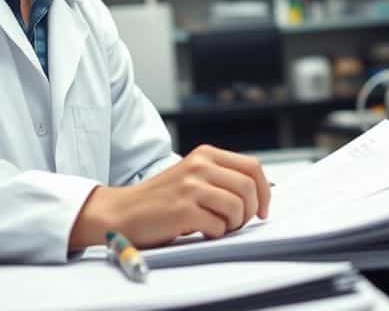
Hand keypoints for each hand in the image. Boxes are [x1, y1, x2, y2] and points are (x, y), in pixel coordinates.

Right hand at [69, 145, 270, 249]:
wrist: (124, 211)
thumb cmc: (163, 199)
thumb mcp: (193, 176)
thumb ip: (222, 178)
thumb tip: (260, 194)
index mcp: (206, 154)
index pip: (253, 167)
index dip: (265, 191)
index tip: (262, 209)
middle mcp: (200, 165)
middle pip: (249, 187)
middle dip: (251, 211)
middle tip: (239, 223)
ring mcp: (191, 186)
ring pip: (237, 207)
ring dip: (233, 224)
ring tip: (219, 227)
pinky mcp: (183, 209)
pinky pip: (218, 226)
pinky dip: (215, 233)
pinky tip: (201, 231)